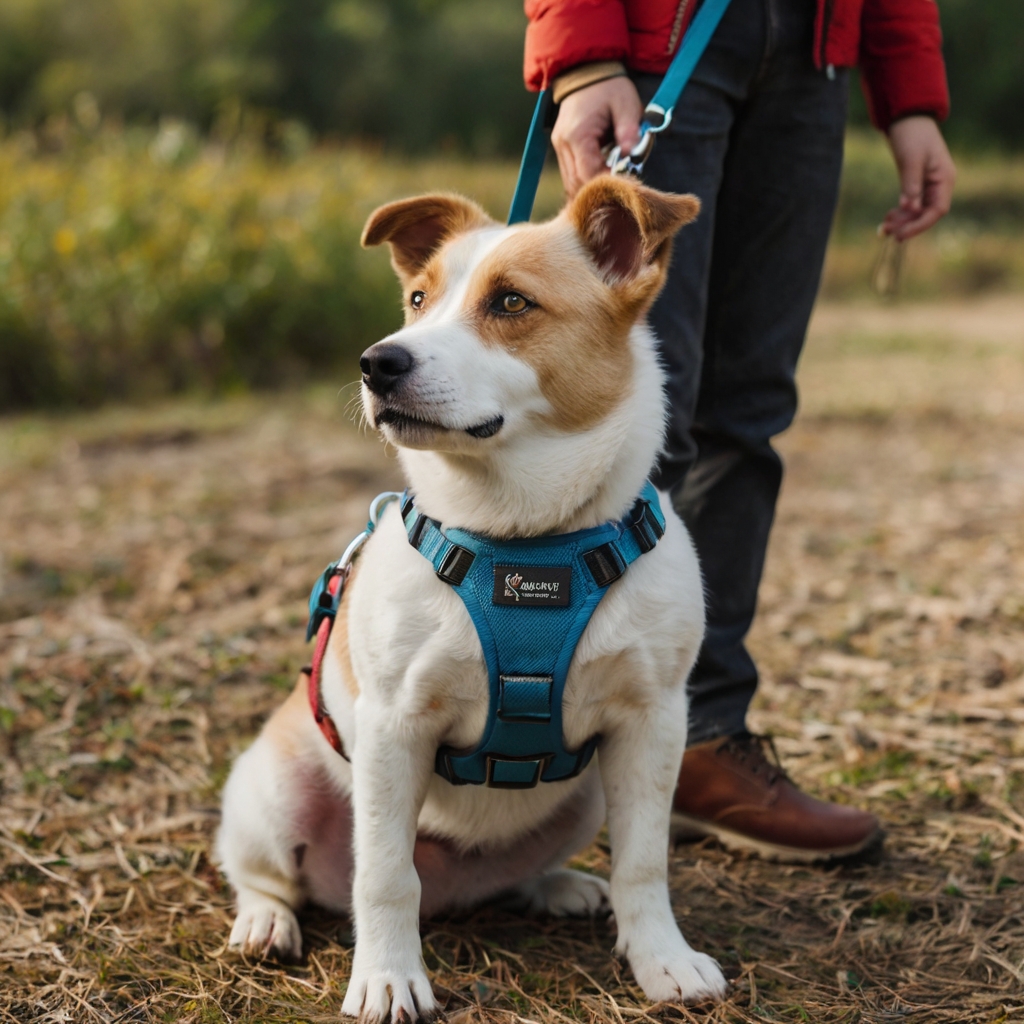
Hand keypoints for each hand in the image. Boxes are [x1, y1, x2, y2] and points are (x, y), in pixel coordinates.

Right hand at [551, 77, 642, 197]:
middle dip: (597, 192)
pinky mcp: (561, 149)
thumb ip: (629, 130)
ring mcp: (559, 147)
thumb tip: (631, 155)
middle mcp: (563, 144)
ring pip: (571, 183)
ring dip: (590, 189)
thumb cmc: (609, 88)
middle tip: (619, 192)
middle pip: (576, 184)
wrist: (586, 71)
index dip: (606, 184)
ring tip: (610, 187)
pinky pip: (570, 175)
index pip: (588, 173)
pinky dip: (584, 181)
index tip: (624, 186)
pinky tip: (600, 180)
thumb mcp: (626, 104)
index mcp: (577, 135)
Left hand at [882, 116, 955, 240]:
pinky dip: (900, 212)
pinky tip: (888, 217)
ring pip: (918, 211)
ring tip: (883, 227)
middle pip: (927, 214)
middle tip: (886, 232)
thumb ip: (911, 183)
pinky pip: (911, 204)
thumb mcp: (911, 159)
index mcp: (944, 179)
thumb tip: (910, 207)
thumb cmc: (912, 135)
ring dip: (902, 221)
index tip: (901, 235)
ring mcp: (929, 184)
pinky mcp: (917, 183)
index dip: (920, 225)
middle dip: (908, 225)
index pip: (937, 210)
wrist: (907, 118)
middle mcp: (939, 184)